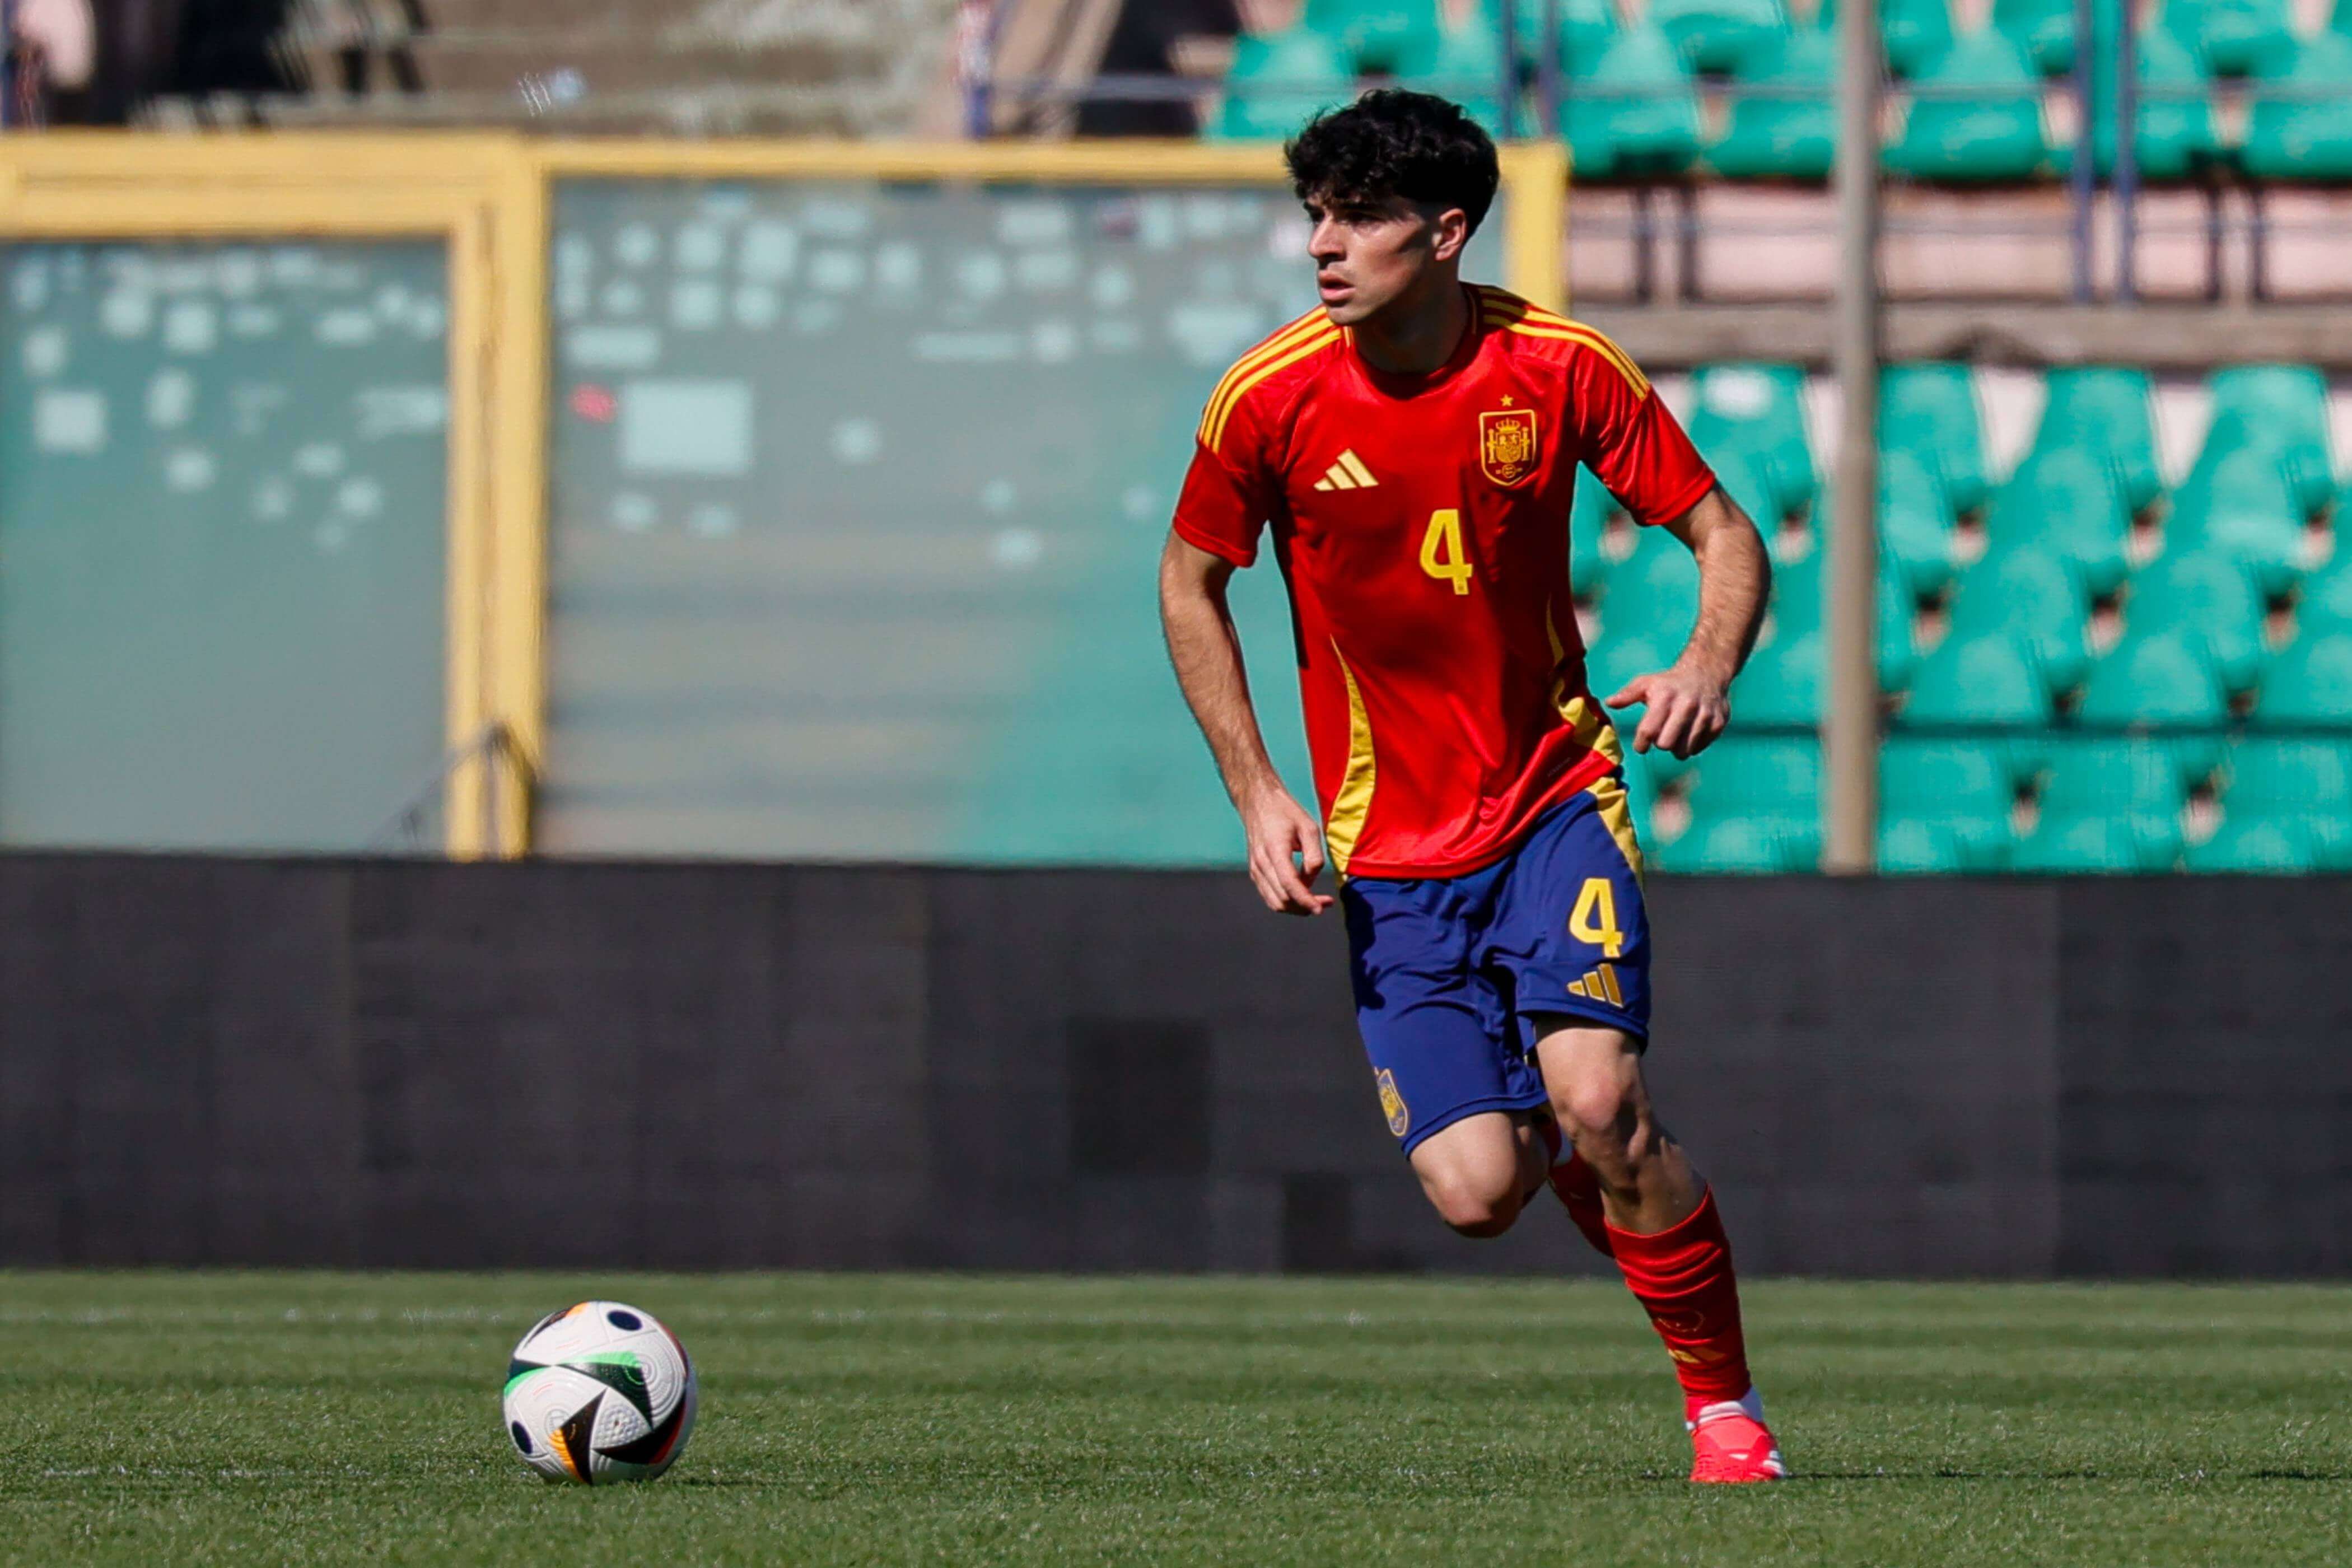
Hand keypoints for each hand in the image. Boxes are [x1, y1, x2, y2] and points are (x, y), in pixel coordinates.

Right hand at [1239, 782, 1334, 915]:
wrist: (1258, 804)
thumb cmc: (1285, 813)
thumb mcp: (1309, 827)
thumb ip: (1314, 855)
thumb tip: (1311, 878)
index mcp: (1274, 850)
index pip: (1289, 884)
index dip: (1305, 900)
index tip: (1320, 908)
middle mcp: (1261, 863)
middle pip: (1282, 899)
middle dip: (1305, 906)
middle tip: (1326, 902)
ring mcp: (1255, 870)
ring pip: (1275, 902)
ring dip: (1296, 908)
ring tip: (1316, 902)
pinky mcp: (1255, 873)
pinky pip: (1270, 896)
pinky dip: (1286, 902)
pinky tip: (1301, 894)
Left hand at [1605, 662, 1731, 758]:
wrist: (1706, 673)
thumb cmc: (1668, 683)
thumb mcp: (1646, 683)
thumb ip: (1627, 695)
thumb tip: (1609, 702)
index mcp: (1665, 696)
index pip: (1648, 731)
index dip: (1641, 744)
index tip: (1641, 745)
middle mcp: (1686, 705)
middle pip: (1666, 744)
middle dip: (1660, 743)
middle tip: (1661, 735)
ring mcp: (1705, 715)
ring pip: (1683, 750)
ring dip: (1676, 746)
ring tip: (1676, 732)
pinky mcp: (1718, 723)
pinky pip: (1698, 748)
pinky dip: (1692, 744)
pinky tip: (1690, 730)